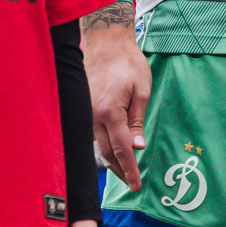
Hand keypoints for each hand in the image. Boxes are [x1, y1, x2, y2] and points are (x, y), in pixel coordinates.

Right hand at [83, 14, 150, 192]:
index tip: (137, 186)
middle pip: (107, 152)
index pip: (122, 149)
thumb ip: (137, 120)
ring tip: (123, 171)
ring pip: (97, 145)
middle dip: (120, 170)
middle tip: (132, 183)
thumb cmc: (127, 62)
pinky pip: (92, 134)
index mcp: (110, 111)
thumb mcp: (142, 90)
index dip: (130, 170)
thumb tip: (137, 147)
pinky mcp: (83, 108)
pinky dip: (103, 145)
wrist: (105, 41)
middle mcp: (93, 115)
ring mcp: (85, 112)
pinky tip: (111, 151)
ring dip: (111, 160)